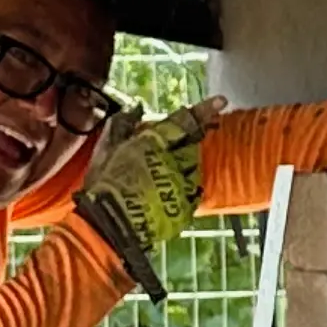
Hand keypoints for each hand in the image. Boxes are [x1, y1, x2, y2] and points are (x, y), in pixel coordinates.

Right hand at [76, 103, 210, 293]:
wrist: (110, 225)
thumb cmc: (104, 185)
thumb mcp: (107, 150)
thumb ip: (122, 125)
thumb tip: (137, 107)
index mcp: (153, 143)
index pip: (184, 121)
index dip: (205, 109)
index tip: (222, 101)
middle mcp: (172, 161)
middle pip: (193, 144)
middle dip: (197, 138)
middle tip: (205, 131)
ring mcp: (181, 185)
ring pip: (194, 169)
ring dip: (187, 167)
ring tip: (169, 173)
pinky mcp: (183, 207)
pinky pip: (190, 195)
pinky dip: (184, 192)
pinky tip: (170, 195)